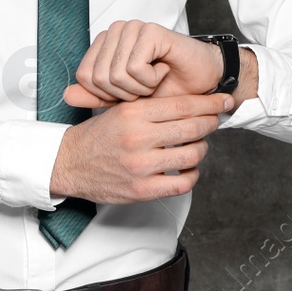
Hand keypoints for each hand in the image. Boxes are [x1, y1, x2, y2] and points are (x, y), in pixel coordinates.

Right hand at [49, 92, 233, 202]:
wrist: (68, 164)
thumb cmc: (96, 136)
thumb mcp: (118, 110)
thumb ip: (149, 105)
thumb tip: (187, 100)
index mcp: (133, 114)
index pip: (183, 105)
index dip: (209, 103)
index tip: (223, 101)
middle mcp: (138, 139)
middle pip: (192, 129)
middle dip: (211, 123)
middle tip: (215, 119)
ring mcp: (141, 166)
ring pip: (192, 155)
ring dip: (202, 149)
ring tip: (199, 144)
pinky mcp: (142, 190)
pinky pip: (182, 183)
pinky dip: (192, 175)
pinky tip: (189, 169)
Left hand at [62, 20, 221, 108]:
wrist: (198, 85)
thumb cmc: (165, 88)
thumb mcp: (123, 99)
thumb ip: (95, 96)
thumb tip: (66, 94)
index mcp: (105, 43)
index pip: (84, 76)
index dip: (106, 94)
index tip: (130, 91)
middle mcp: (116, 31)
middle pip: (98, 77)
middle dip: (124, 93)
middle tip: (145, 85)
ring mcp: (133, 28)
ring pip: (115, 74)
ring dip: (139, 88)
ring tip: (154, 78)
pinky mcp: (150, 31)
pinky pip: (135, 68)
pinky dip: (150, 80)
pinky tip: (163, 70)